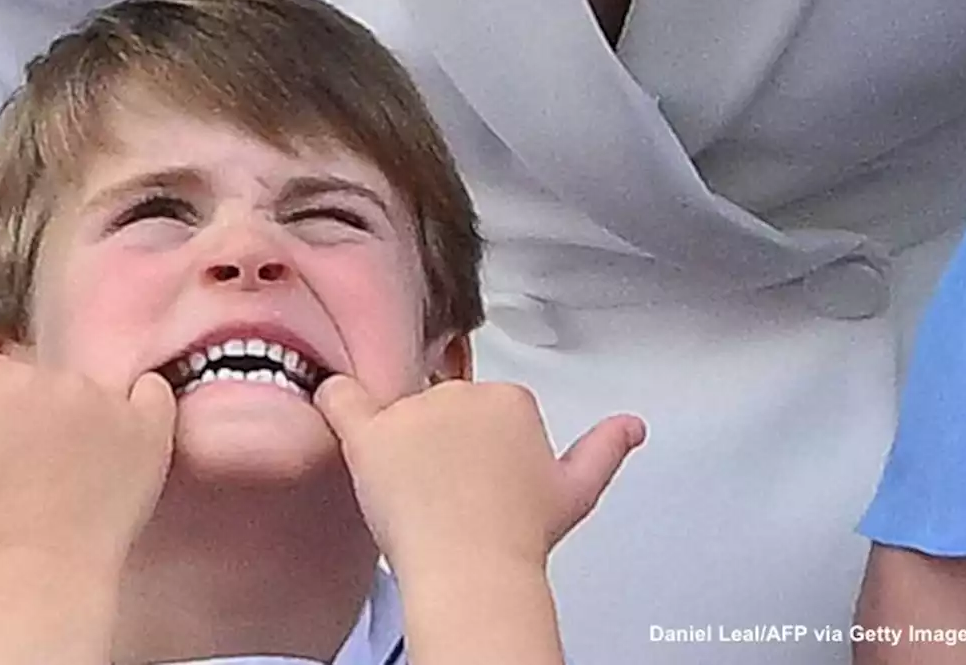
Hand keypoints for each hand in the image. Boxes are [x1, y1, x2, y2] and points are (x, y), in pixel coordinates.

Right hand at [0, 355, 176, 562]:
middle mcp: (63, 382)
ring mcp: (110, 400)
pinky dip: (140, 405)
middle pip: (39, 376)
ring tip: (68, 463)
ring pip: (88, 383)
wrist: (49, 569)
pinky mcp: (150, 422)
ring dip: (78, 410)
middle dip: (28, 409)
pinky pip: (152, 388)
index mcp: (9, 386)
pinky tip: (119, 440)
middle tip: (28, 460)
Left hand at [315, 376, 643, 574]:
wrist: (476, 572)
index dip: (476, 442)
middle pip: (437, 405)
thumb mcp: (575, 491)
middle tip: (445, 488)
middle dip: (438, 438)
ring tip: (411, 492)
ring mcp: (414, 411)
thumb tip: (633, 426)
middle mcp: (461, 393)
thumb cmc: (521, 537)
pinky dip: (333, 398)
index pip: (479, 405)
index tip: (479, 476)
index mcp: (509, 398)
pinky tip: (332, 403)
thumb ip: (604, 449)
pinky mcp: (372, 433)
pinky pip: (340, 398)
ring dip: (397, 442)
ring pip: (394, 411)